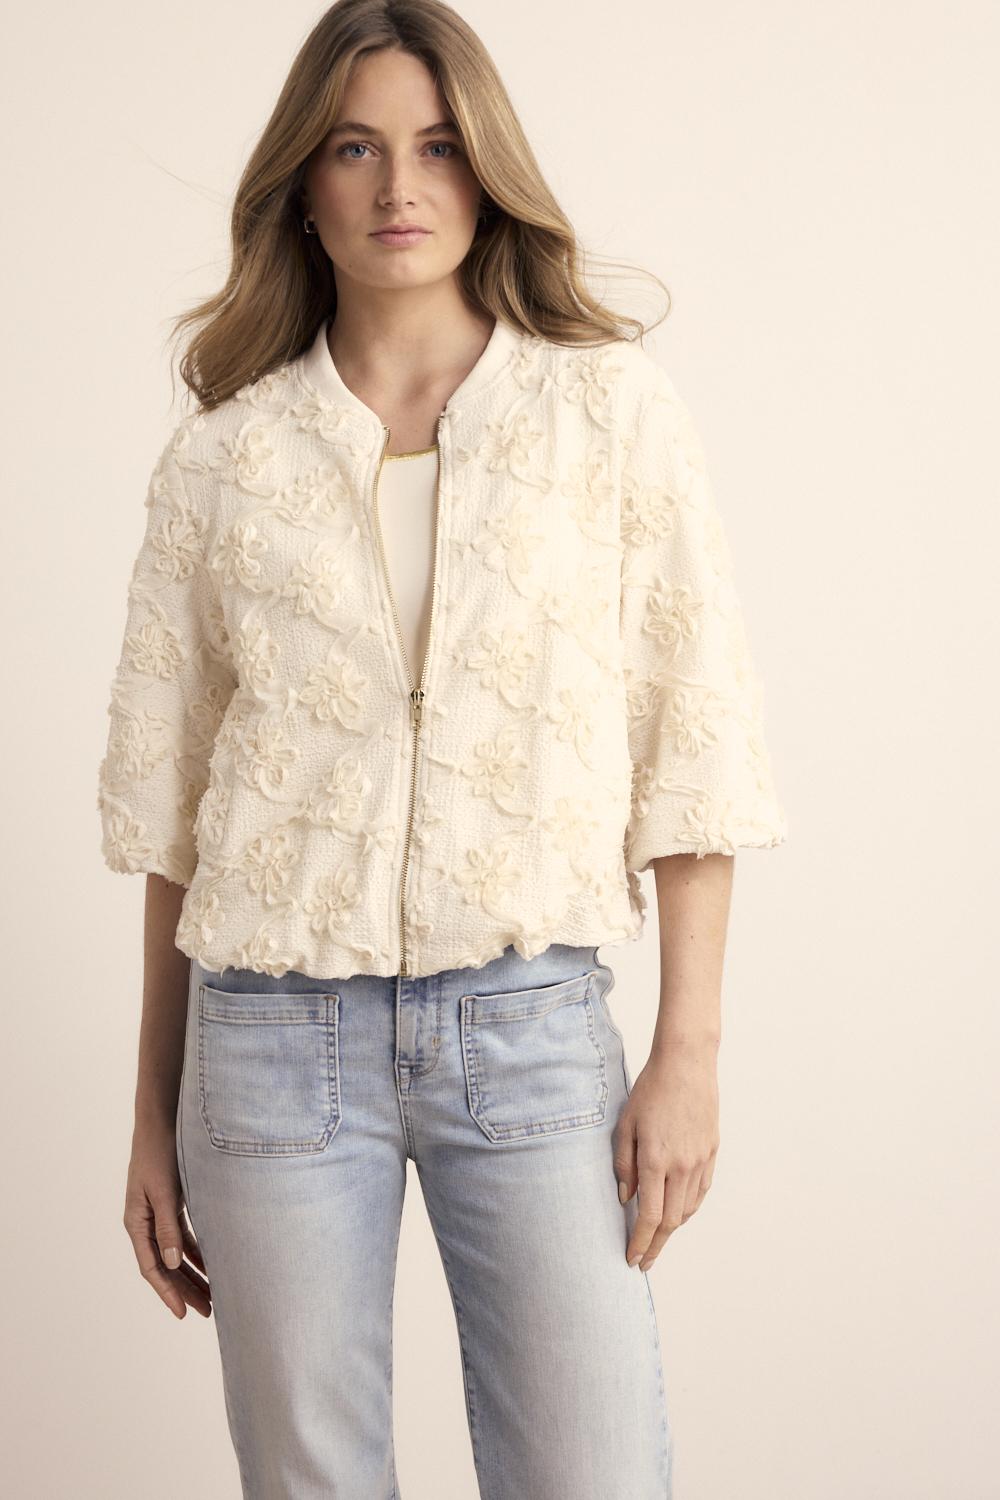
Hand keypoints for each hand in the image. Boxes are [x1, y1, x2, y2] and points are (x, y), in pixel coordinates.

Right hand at [123, 1114, 211, 1319]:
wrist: (162, 1119)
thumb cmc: (161, 1151)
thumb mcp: (165, 1190)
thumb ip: (167, 1227)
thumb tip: (170, 1264)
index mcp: (137, 1222)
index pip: (151, 1268)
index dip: (168, 1292)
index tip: (183, 1313)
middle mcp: (145, 1222)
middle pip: (165, 1266)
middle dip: (185, 1290)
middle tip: (207, 1312)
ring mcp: (158, 1213)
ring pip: (176, 1253)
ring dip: (193, 1273)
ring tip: (213, 1295)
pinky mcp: (172, 1203)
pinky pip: (183, 1236)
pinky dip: (197, 1251)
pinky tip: (213, 1264)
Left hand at [612, 1038, 719, 1271]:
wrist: (686, 1063)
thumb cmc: (650, 1090)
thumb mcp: (625, 1124)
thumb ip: (624, 1164)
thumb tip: (627, 1198)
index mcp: (656, 1160)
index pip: (650, 1217)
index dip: (640, 1243)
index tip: (632, 1259)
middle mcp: (681, 1166)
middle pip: (671, 1222)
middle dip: (656, 1245)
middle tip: (643, 1260)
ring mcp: (700, 1160)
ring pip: (688, 1209)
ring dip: (672, 1230)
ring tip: (657, 1240)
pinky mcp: (712, 1151)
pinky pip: (701, 1192)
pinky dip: (689, 1209)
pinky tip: (679, 1213)